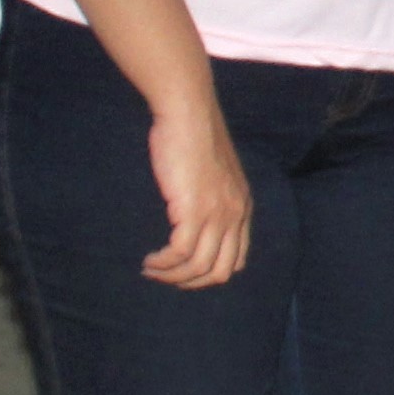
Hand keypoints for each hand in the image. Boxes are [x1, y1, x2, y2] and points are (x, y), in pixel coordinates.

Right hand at [143, 104, 252, 291]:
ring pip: (198, 267)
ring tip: (151, 270)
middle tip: (166, 278)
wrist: (189, 112)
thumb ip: (211, 193)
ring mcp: (217, 214)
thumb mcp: (213, 170)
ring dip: (172, 276)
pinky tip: (151, 260)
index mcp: (242, 205)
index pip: (236, 258)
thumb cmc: (193, 133)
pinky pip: (181, 252)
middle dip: (191, 282)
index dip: (209, 272)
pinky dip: (164, 263)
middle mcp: (235, 214)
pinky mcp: (195, 210)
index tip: (184, 270)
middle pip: (220, 271)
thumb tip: (191, 210)